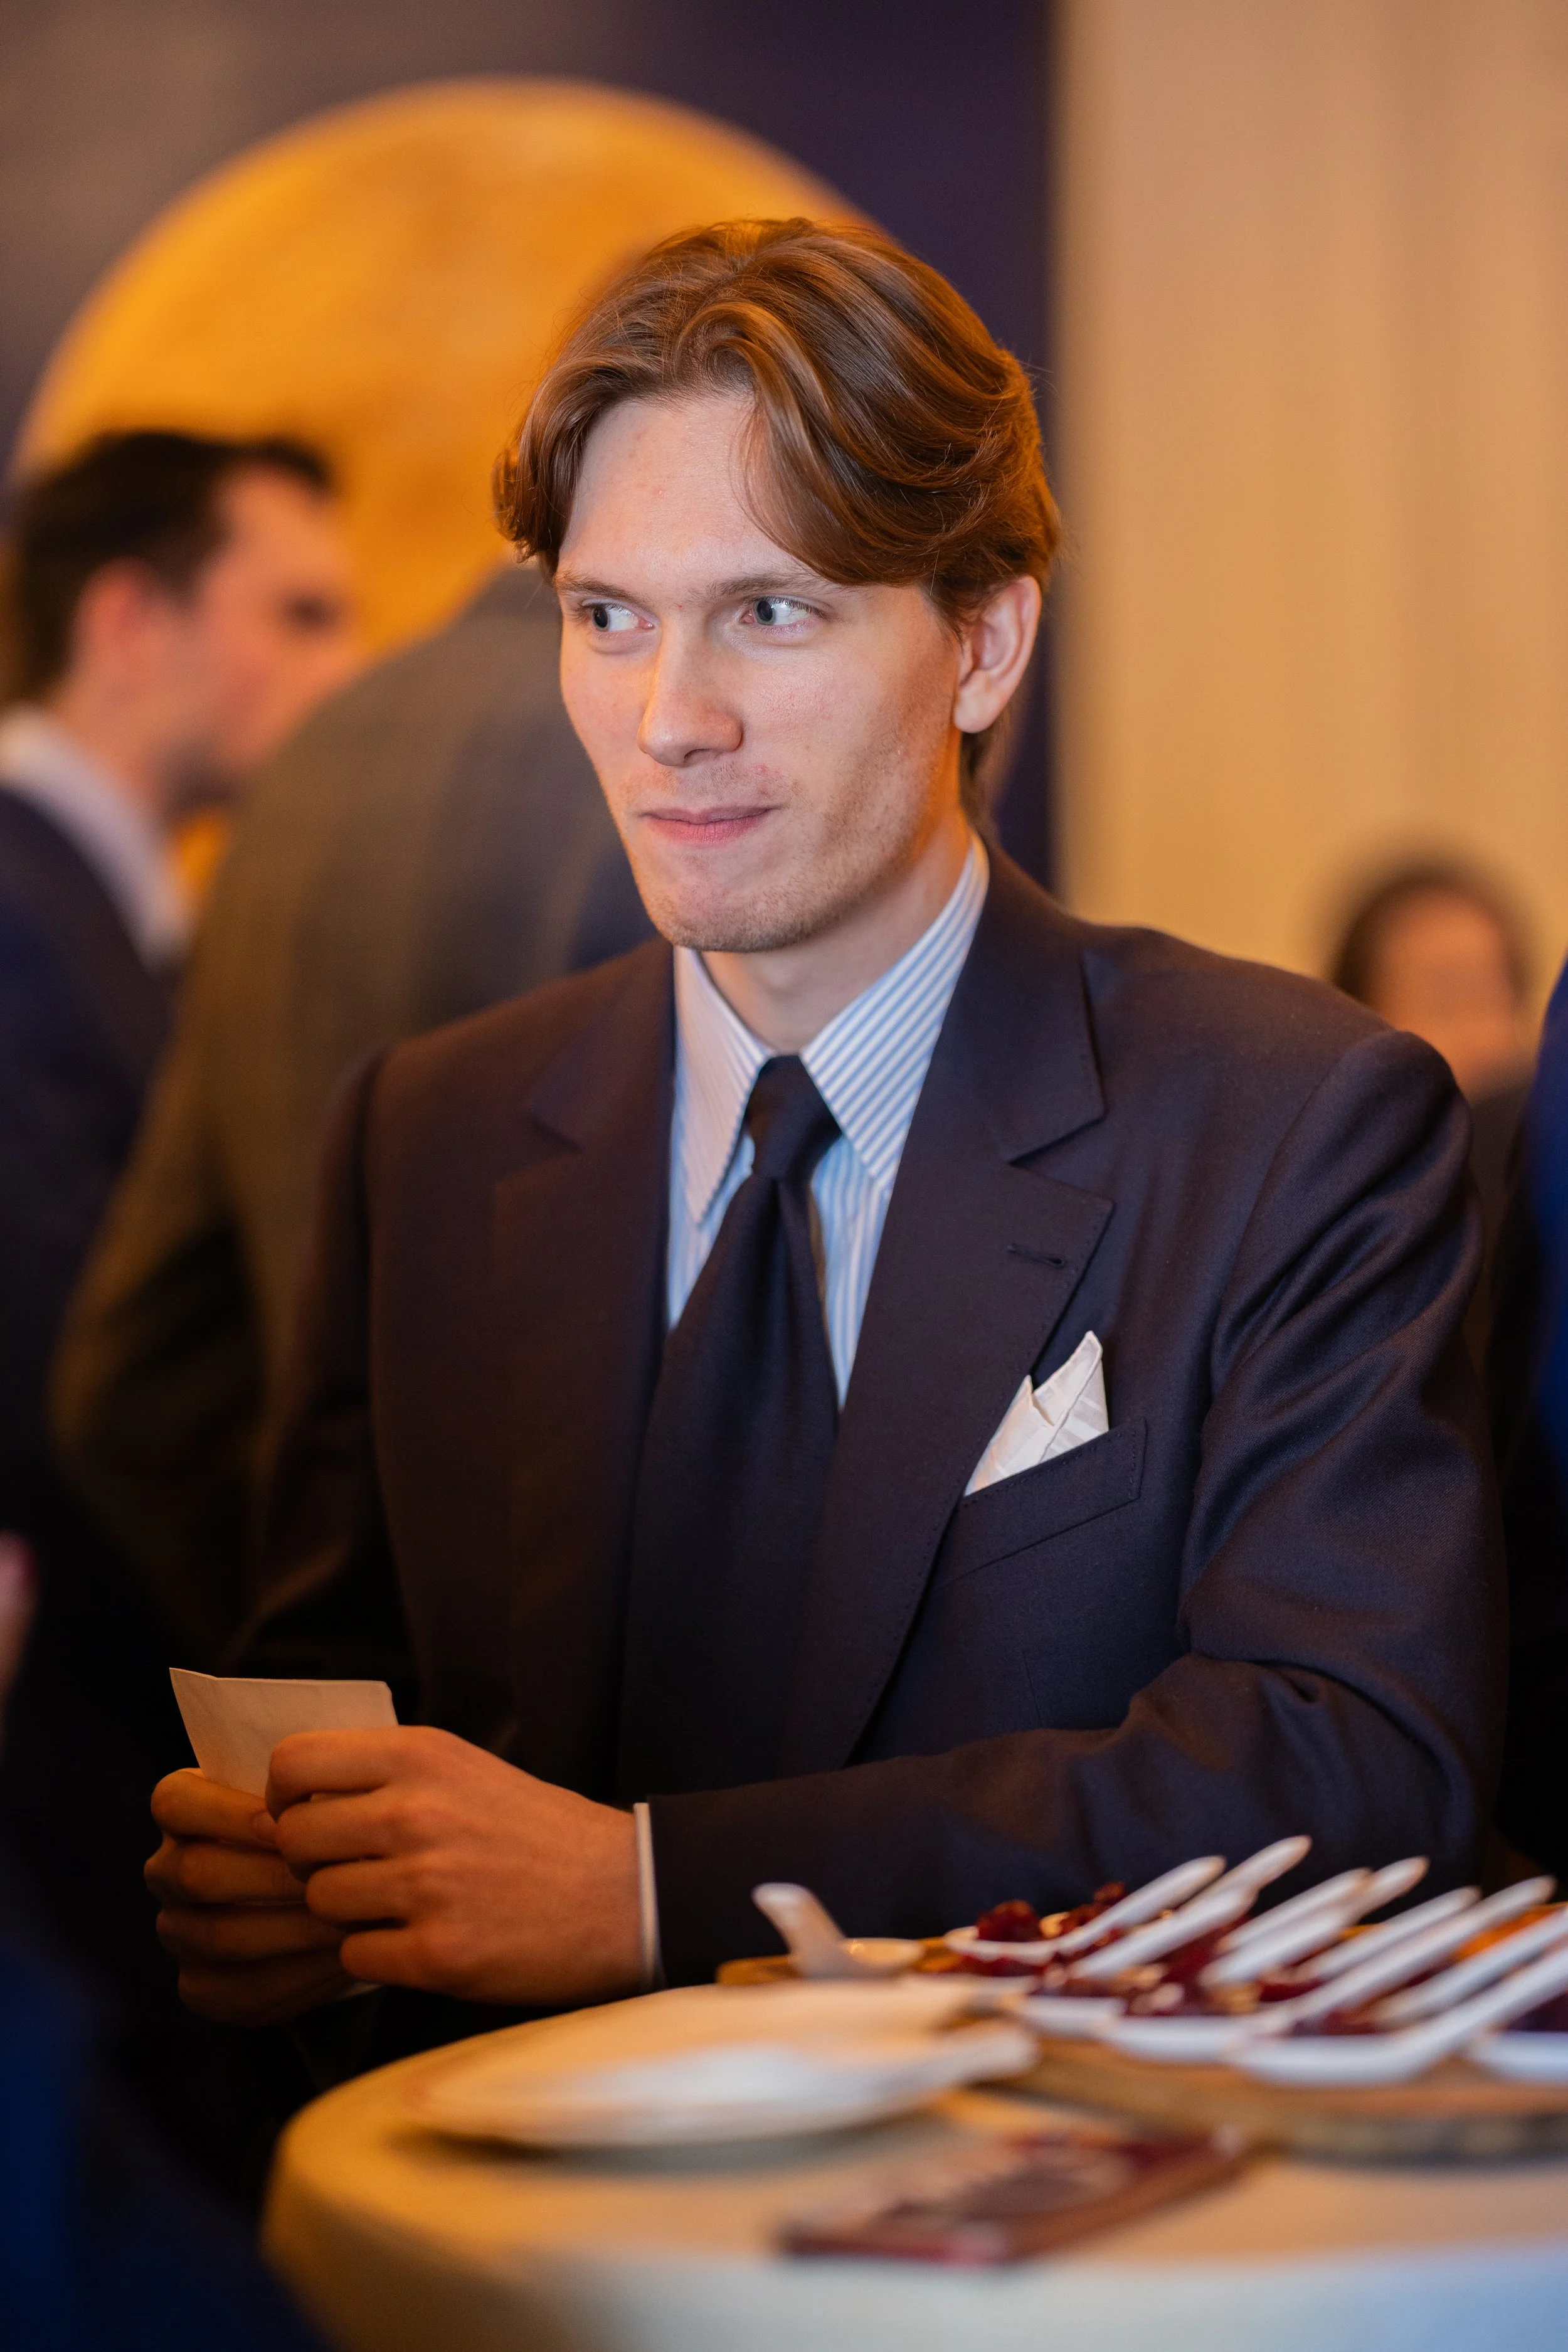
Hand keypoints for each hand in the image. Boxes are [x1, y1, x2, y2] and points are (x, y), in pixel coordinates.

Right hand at [147, 1769, 351, 2025]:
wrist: (333, 1894)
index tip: (286, 1822)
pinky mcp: (202, 1987)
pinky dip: (300, 1974)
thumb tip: (336, 1800)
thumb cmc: (322, 1825)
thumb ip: (310, 1792)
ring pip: (217, 1935)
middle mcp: (168, 1872)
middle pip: (195, 1873)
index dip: (228, 1813)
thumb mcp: (312, 1797)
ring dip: (292, 1927)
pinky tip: (344, 1955)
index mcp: (181, 1810)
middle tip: (337, 1874)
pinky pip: (242, 1987)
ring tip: (350, 1915)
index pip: (176, 1802)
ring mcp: (179, 1933)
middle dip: (271, 1876)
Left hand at [265, 1725, 640, 2006]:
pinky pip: (355, 1956)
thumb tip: (289, 1797)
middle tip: (353, 1870)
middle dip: (311, 1862)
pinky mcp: (437, 1954)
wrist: (623, 1894)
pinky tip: (420, 1940)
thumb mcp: (464, 1768)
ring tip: (398, 1906)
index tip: (303, 1815)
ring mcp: (426, 1885)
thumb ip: (385, 1773)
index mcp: (421, 1756)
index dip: (282, 1796)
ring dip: (346, 1911)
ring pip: (320, 1901)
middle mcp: (416, 1813)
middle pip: (294, 1840)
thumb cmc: (536, 1832)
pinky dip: (378, 1955)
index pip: (293, 1763)